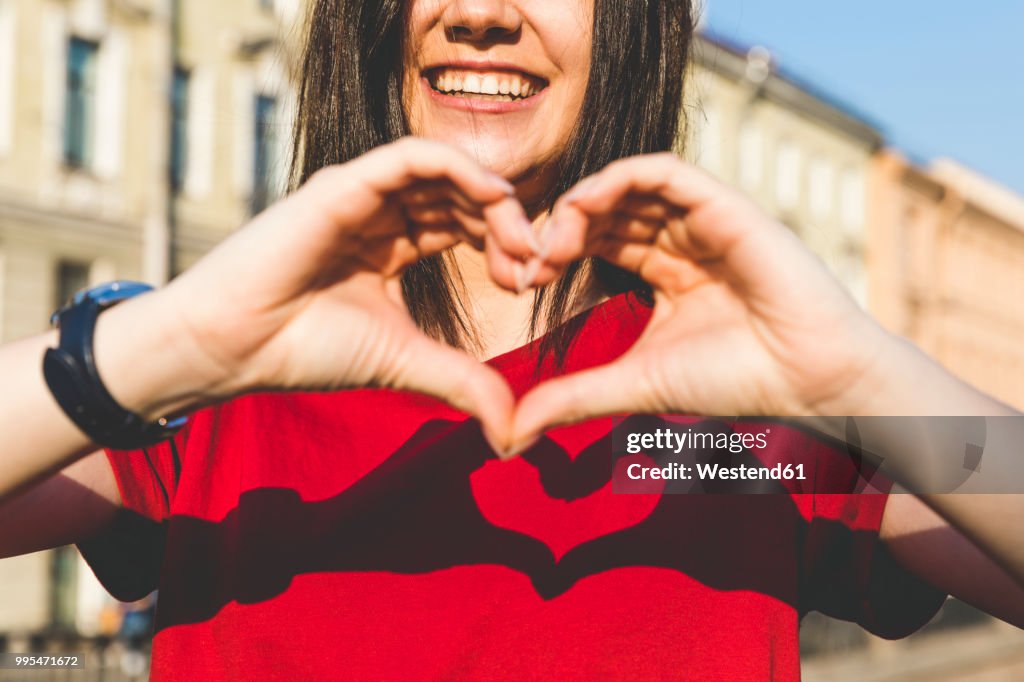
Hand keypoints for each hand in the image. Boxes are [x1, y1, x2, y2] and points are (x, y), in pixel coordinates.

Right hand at [147, 138, 540, 446]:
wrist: (237, 348)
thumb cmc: (307, 351)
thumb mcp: (407, 363)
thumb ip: (464, 383)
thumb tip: (513, 432)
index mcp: (390, 247)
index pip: (462, 226)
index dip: (504, 247)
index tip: (529, 285)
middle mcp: (378, 215)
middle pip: (461, 198)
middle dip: (508, 226)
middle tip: (536, 264)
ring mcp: (362, 196)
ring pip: (446, 173)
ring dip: (494, 201)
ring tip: (521, 242)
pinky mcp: (345, 184)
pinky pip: (414, 156)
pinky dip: (462, 169)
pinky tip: (497, 198)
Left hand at [512, 153, 894, 450]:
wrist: (807, 381)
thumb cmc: (735, 380)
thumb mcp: (635, 384)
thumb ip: (574, 397)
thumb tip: (512, 431)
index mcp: (665, 271)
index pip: (598, 240)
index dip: (556, 251)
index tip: (524, 281)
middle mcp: (682, 239)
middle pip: (606, 210)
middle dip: (560, 229)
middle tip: (529, 260)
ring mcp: (704, 219)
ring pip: (628, 184)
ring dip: (581, 203)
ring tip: (554, 239)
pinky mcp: (725, 205)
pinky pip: (664, 171)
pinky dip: (618, 178)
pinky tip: (584, 206)